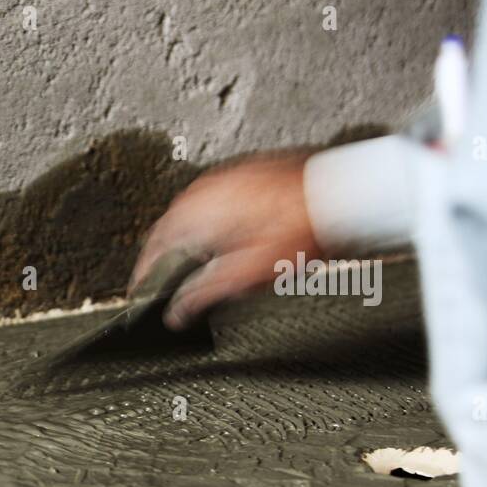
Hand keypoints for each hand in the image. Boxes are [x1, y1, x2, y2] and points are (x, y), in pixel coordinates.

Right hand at [130, 152, 320, 329]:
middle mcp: (204, 191)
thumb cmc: (303, 228)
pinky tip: (224, 236)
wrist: (345, 193)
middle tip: (163, 279)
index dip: (143, 274)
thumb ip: (203, 295)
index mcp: (195, 214)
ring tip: (194, 262)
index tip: (140, 290)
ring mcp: (226, 177)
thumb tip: (176, 313)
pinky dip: (207, 222)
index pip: (153, 247)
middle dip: (164, 256)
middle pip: (168, 228)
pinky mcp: (246, 173)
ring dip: (186, 238)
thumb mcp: (247, 275)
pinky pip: (212, 200)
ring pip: (190, 213)